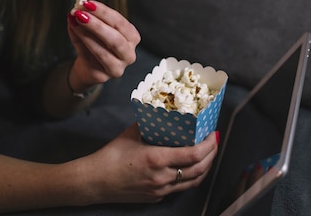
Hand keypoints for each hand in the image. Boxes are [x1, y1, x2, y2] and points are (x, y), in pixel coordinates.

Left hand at [67, 0, 140, 90]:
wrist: (88, 66)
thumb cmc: (96, 43)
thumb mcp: (96, 28)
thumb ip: (89, 18)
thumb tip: (78, 8)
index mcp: (132, 37)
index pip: (120, 23)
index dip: (104, 12)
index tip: (88, 3)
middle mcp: (128, 54)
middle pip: (116, 39)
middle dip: (97, 24)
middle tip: (81, 13)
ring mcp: (117, 68)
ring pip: (102, 51)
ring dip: (86, 34)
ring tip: (75, 21)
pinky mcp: (102, 76)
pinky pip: (89, 58)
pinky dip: (79, 42)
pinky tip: (73, 30)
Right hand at [85, 124, 218, 202]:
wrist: (96, 181)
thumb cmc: (111, 157)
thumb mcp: (132, 134)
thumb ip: (150, 124)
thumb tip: (163, 112)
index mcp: (157, 159)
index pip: (193, 154)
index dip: (208, 145)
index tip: (212, 134)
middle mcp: (162, 178)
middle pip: (199, 169)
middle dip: (211, 154)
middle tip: (214, 141)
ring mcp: (161, 190)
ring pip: (193, 181)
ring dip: (205, 167)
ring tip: (208, 154)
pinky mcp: (157, 197)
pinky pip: (181, 187)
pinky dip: (191, 177)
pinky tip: (191, 167)